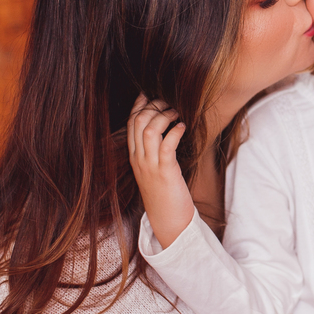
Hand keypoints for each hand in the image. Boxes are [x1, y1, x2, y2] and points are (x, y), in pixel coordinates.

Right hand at [127, 93, 195, 247]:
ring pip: (149, 130)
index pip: (130, 125)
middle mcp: (139, 159)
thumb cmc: (166, 194)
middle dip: (153, 106)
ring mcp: (150, 166)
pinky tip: (183, 127)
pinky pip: (166, 144)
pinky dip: (175, 131)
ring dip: (164, 116)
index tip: (148, 94)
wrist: (168, 220)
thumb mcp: (154, 170)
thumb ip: (155, 152)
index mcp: (135, 157)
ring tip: (176, 113)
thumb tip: (165, 132)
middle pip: (138, 122)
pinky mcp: (165, 171)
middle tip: (168, 102)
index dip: (138, 106)